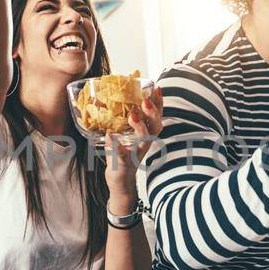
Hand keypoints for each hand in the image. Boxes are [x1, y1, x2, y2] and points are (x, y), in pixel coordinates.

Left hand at [104, 85, 163, 201]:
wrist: (120, 181)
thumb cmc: (122, 154)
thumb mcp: (124, 135)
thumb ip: (121, 120)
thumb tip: (111, 98)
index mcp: (146, 135)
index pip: (156, 117)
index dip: (159, 103)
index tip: (157, 88)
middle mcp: (145, 144)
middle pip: (156, 127)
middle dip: (153, 113)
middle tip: (145, 101)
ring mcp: (136, 154)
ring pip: (144, 140)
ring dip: (140, 127)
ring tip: (132, 115)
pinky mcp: (125, 164)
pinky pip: (123, 156)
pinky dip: (118, 147)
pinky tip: (110, 137)